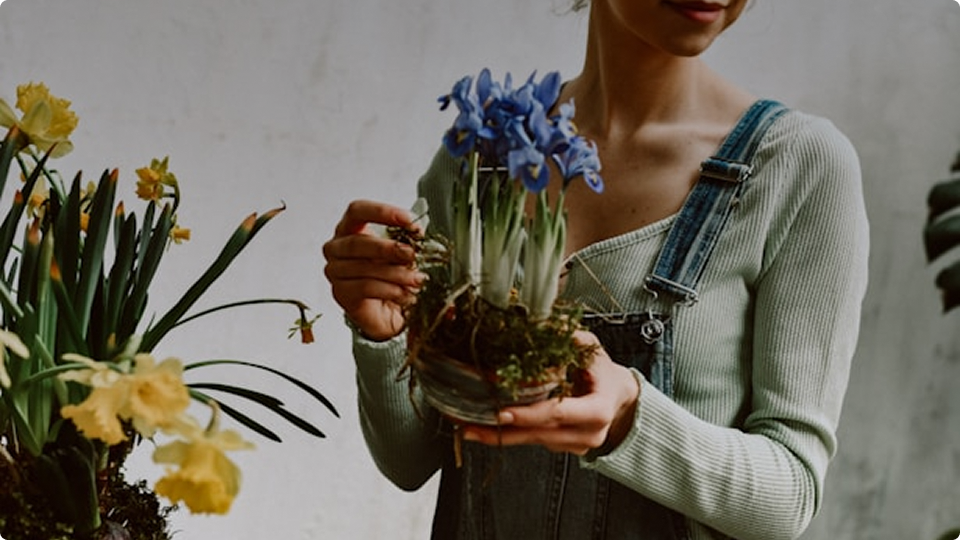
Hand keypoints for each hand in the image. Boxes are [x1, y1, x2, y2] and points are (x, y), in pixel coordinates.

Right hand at [322, 199, 424, 340]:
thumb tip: (417, 231)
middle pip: (358, 242)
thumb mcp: (400, 251)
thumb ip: (406, 238)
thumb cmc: (389, 274)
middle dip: (390, 248)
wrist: (385, 310)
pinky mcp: (341, 293)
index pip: (358, 210)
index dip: (383, 212)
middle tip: (412, 254)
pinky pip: (365, 287)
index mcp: (349, 228)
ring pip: (364, 267)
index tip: (409, 220)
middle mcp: (336, 247)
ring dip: (395, 273)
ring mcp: (334, 271)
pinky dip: (389, 290)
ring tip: (416, 279)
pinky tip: (405, 294)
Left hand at [461, 331, 640, 455]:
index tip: (501, 411)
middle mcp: (588, 434)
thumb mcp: (594, 350)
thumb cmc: (605, 373)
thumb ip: (572, 337)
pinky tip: (485, 430)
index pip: (558, 413)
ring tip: (468, 429)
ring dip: (499, 436)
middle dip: (503, 429)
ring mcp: (575, 445)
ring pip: (533, 442)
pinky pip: (534, 442)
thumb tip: (546, 322)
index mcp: (598, 410)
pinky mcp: (563, 448)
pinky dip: (510, 435)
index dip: (528, 413)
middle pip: (540, 433)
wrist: (620, 400)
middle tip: (470, 424)